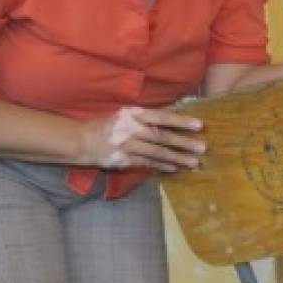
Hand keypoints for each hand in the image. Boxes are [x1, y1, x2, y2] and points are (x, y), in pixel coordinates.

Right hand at [78, 106, 204, 171]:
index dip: (181, 121)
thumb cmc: (107, 126)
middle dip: (184, 143)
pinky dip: (162, 166)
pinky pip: (147, 163)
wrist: (80, 140)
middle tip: (202, 148)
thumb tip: (171, 118)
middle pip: (163, 137)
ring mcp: (128, 145)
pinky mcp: (124, 160)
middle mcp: (131, 129)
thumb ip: (145, 118)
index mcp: (133, 114)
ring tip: (194, 162)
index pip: (162, 117)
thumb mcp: (125, 115)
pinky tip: (175, 168)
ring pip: (158, 153)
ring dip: (178, 158)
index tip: (199, 125)